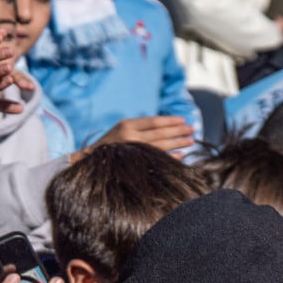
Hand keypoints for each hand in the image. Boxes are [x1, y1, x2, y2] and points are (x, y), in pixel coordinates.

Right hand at [77, 115, 194, 160]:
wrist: (90, 160)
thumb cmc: (111, 144)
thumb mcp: (122, 130)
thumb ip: (141, 128)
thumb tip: (168, 129)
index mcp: (127, 125)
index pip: (154, 121)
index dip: (170, 121)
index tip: (183, 120)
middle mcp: (130, 136)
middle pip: (160, 133)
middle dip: (178, 131)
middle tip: (193, 129)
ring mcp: (132, 150)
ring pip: (161, 145)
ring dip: (178, 143)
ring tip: (191, 140)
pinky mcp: (134, 162)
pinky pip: (157, 159)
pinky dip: (171, 157)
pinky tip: (181, 155)